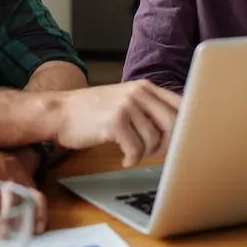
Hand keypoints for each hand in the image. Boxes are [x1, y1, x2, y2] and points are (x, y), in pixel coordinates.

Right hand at [53, 80, 181, 167]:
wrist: (59, 112)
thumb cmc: (92, 111)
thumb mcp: (124, 101)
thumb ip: (149, 109)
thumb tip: (178, 130)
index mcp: (145, 87)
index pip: (181, 104)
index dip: (186, 126)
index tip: (180, 142)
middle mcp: (138, 92)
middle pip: (174, 123)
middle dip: (168, 145)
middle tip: (155, 154)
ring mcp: (126, 106)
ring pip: (154, 139)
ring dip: (146, 154)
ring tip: (134, 155)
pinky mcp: (114, 122)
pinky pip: (136, 148)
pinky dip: (132, 159)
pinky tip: (124, 159)